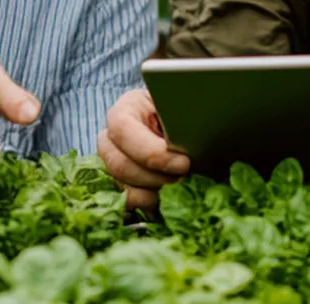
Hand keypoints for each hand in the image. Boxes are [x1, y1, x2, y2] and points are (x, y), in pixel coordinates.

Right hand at [96, 89, 188, 208]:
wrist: (195, 128)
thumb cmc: (192, 115)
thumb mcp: (190, 110)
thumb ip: (188, 123)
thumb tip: (191, 145)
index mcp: (129, 108)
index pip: (122, 129)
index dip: (151, 152)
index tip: (184, 163)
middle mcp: (114, 135)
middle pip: (118, 163)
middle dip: (155, 177)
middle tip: (184, 177)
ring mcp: (114, 161)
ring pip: (120, 184)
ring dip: (152, 191)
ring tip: (178, 186)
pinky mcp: (122, 182)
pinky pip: (124, 199)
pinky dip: (146, 203)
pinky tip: (166, 198)